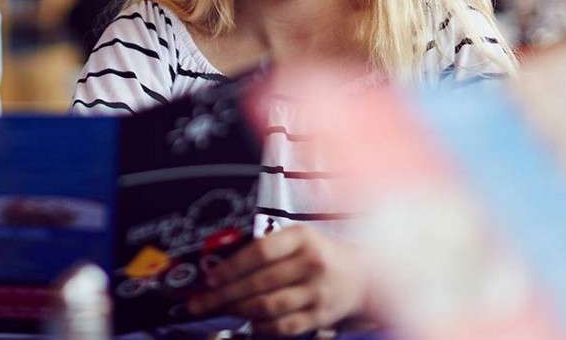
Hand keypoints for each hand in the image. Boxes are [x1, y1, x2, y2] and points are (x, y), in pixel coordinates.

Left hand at [187, 225, 369, 335]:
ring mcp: (318, 291)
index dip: (231, 267)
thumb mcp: (298, 240)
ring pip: (269, 306)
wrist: (364, 277)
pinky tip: (249, 324)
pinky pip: (285, 326)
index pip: (260, 252)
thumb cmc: (319, 254)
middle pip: (260, 282)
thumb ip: (265, 250)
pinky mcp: (322, 315)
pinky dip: (262, 327)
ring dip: (239, 310)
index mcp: (302, 238)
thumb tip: (219, 267)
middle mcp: (311, 263)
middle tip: (200, 303)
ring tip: (221, 310)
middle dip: (225, 294)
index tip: (209, 278)